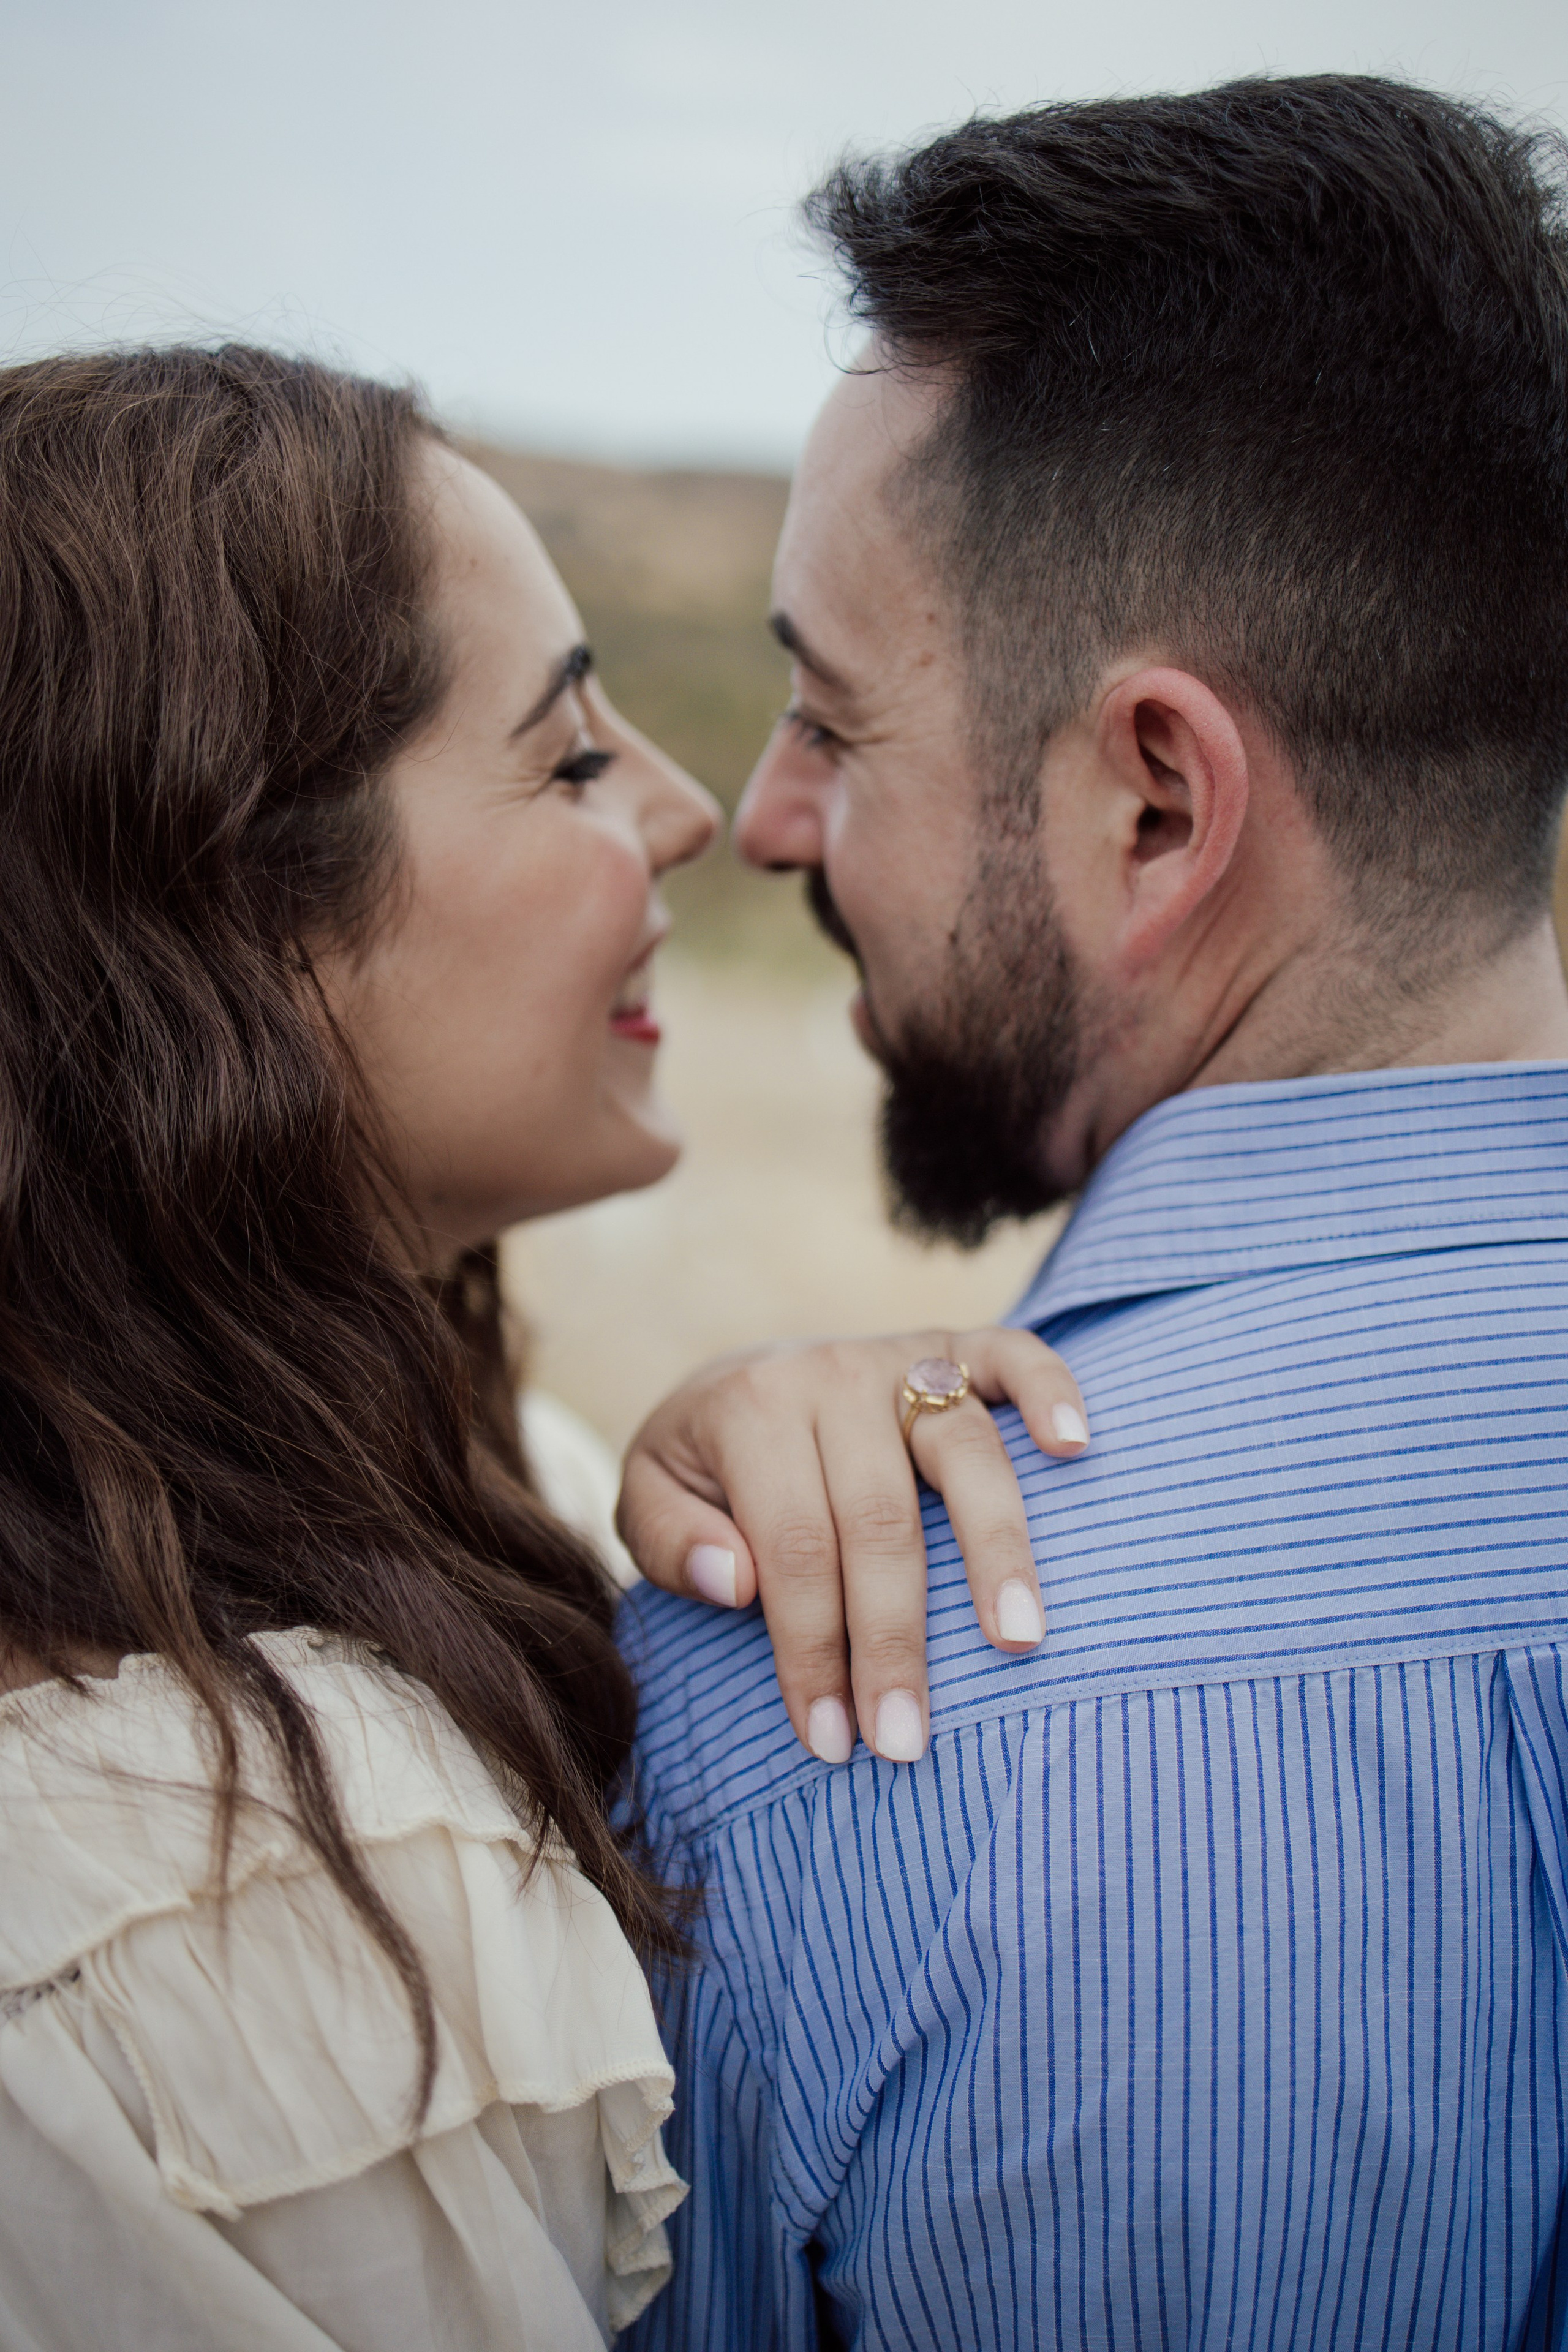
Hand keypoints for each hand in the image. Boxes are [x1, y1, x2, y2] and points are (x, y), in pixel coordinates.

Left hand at [616, 1328, 1088, 1764]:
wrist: (735, 1378)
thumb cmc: (701, 1465)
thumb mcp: (649, 1496)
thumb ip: (669, 1540)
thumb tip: (735, 1581)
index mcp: (749, 1410)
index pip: (794, 1545)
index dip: (813, 1648)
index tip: (832, 1741)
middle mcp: (830, 1374)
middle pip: (880, 1517)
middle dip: (894, 1639)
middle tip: (908, 1740)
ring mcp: (897, 1356)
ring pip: (962, 1449)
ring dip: (996, 1549)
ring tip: (1019, 1640)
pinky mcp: (951, 1345)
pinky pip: (1012, 1352)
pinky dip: (1050, 1389)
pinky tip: (1077, 1448)